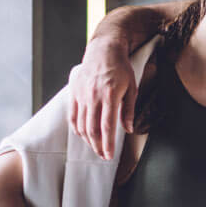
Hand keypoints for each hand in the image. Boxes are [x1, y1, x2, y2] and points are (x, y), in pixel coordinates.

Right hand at [68, 38, 136, 159]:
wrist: (104, 50)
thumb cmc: (121, 69)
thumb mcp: (132, 87)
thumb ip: (129, 110)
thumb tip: (129, 130)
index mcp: (110, 96)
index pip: (107, 127)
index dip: (108, 144)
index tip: (109, 155)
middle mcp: (94, 97)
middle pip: (93, 129)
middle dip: (97, 146)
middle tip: (102, 156)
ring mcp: (82, 95)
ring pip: (81, 125)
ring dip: (88, 140)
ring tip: (95, 147)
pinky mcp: (74, 93)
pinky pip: (73, 116)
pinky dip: (77, 128)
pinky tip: (83, 135)